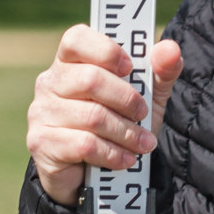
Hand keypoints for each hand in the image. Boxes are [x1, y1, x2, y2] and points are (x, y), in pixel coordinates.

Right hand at [26, 24, 183, 206]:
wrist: (95, 174)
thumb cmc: (119, 123)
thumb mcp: (147, 97)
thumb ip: (160, 71)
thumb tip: (171, 49)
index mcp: (70, 61)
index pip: (76, 39)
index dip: (105, 50)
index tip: (130, 67)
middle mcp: (50, 82)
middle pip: (90, 79)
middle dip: (125, 99)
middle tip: (143, 114)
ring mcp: (41, 112)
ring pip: (92, 116)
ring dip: (126, 133)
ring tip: (143, 144)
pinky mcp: (42, 142)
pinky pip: (84, 144)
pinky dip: (112, 153)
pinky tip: (125, 160)